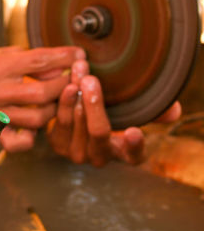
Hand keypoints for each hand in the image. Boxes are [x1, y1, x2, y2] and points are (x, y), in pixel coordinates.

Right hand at [0, 46, 85, 130]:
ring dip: (55, 107)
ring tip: (60, 97)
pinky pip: (20, 141)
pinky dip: (34, 135)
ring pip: (37, 118)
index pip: (38, 61)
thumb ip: (34, 59)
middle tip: (73, 77)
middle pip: (42, 93)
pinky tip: (39, 120)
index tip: (79, 54)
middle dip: (64, 84)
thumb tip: (63, 65)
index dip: (64, 57)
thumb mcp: (7, 52)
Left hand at [46, 59, 181, 166]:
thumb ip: (154, 111)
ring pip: (76, 124)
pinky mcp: (58, 144)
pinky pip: (60, 122)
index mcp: (124, 153)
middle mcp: (100, 157)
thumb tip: (173, 110)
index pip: (133, 156)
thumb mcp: (132, 112)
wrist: (78, 115)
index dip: (134, 146)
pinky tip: (68, 85)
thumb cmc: (112, 112)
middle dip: (94, 104)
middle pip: (98, 132)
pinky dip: (64, 102)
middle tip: (91, 80)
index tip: (134, 131)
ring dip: (77, 96)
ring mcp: (77, 152)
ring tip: (79, 73)